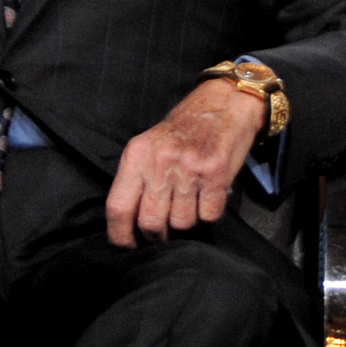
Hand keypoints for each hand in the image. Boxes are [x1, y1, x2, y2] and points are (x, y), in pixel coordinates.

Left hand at [106, 77, 266, 248]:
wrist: (227, 100)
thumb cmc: (186, 127)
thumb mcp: (151, 144)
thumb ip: (138, 177)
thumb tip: (130, 222)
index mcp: (138, 154)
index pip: (118, 207)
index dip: (120, 235)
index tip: (128, 246)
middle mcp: (161, 160)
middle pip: (150, 222)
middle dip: (157, 235)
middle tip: (164, 230)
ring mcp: (190, 167)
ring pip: (181, 223)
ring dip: (187, 221)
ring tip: (191, 203)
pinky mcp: (217, 172)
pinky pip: (208, 215)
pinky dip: (209, 213)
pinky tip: (209, 196)